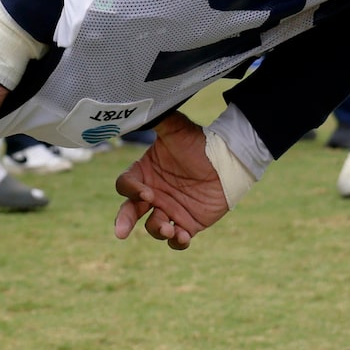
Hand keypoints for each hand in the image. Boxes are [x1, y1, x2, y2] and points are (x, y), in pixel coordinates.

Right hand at [113, 114, 229, 249]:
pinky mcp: (188, 223)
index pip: (125, 186)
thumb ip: (158, 120)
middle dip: (124, 222)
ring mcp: (169, 210)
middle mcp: (153, 194)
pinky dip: (177, 242)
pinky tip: (183, 236)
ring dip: (156, 231)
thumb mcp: (176, 130)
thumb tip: (137, 108)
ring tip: (168, 229)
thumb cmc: (199, 143)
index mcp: (144, 173)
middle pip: (129, 212)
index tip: (145, 193)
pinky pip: (177, 240)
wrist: (228, 160)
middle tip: (121, 232)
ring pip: (153, 228)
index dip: (131, 191)